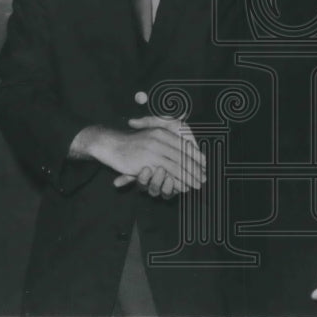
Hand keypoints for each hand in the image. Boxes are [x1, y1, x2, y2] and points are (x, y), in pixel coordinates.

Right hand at [71, 122, 204, 196]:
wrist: (112, 143)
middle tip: (204, 178)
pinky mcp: (146, 164)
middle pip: (183, 157)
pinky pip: (164, 175)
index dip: (196, 155)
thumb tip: (185, 137)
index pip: (184, 145)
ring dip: (188, 177)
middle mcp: (159, 140)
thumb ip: (165, 133)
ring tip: (196, 184)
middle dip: (195, 169)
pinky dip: (175, 182)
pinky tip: (182, 186)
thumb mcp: (150, 130)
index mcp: (162, 132)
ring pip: (176, 167)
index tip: (205, 164)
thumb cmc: (132, 139)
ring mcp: (153, 152)